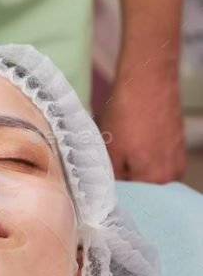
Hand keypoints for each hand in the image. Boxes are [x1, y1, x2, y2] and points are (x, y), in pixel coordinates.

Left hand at [97, 66, 186, 182]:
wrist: (147, 79)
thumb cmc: (125, 113)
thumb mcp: (108, 149)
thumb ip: (109, 175)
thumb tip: (106, 187)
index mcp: (154, 179)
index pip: (128, 196)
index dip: (111, 187)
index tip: (98, 181)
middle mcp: (171, 174)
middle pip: (140, 184)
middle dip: (122, 174)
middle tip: (105, 162)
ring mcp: (177, 158)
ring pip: (147, 169)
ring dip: (132, 162)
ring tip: (119, 146)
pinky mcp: (177, 143)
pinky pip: (156, 156)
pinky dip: (143, 151)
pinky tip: (131, 138)